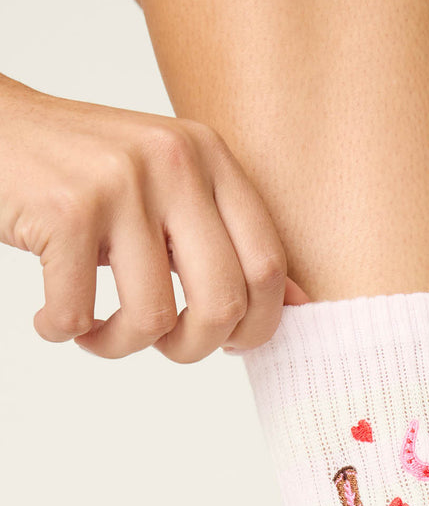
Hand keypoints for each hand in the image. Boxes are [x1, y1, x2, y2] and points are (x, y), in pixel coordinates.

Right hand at [0, 75, 292, 361]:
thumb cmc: (83, 172)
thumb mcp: (169, 187)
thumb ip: (228, 239)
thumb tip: (300, 305)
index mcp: (209, 156)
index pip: (268, 265)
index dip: (256, 324)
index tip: (227, 342)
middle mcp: (173, 162)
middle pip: (223, 303)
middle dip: (192, 349)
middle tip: (163, 346)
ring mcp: (119, 184)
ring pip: (153, 318)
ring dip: (119, 346)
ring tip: (96, 331)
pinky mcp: (65, 211)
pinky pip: (80, 313)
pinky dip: (62, 330)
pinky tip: (51, 315)